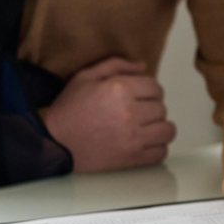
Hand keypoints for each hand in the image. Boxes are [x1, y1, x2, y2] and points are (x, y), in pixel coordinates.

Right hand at [41, 57, 176, 171]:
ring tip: (146, 128)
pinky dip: (157, 148)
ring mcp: (133, 138)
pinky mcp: (132, 158)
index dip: (149, 90)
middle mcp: (130, 113)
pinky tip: (144, 143)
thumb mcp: (85, 77)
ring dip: (159, 128)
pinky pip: (161, 152)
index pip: (155, 87)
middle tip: (137, 112)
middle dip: (151, 108)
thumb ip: (116, 65)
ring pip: (168, 130)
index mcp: (120, 90)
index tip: (140, 96)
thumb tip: (143, 66)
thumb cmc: (68, 110)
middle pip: (162, 108)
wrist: (55, 142)